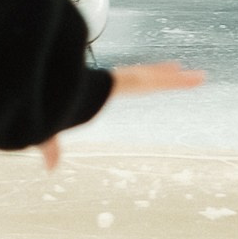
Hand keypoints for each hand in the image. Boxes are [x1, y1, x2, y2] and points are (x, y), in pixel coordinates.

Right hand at [36, 61, 205, 169]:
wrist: (39, 83)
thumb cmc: (42, 102)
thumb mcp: (47, 128)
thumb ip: (52, 147)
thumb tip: (51, 168)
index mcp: (94, 90)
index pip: (121, 84)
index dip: (137, 79)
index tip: (152, 74)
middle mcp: (110, 82)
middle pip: (141, 79)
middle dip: (161, 75)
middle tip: (177, 70)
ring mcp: (120, 80)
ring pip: (152, 79)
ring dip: (175, 79)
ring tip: (198, 77)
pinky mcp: (127, 82)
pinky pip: (155, 80)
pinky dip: (176, 81)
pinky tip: (194, 79)